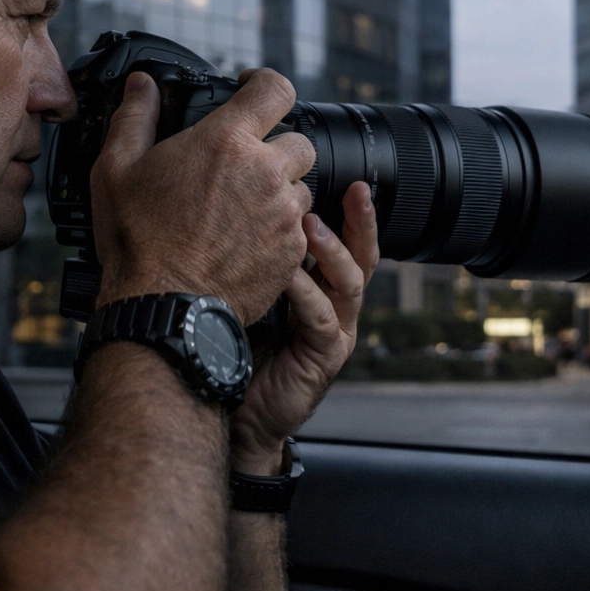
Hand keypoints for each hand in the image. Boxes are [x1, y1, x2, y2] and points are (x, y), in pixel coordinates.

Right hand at [89, 68, 315, 324]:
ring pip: (301, 188)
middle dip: (275, 147)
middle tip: (243, 165)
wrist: (164, 306)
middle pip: (298, 141)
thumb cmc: (138, 240)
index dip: (264, 84)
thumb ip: (135, 116)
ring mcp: (284, 214)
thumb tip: (143, 85)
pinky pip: (299, 229)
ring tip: (241, 209)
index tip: (250, 91)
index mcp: (227, 141)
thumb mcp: (116, 169)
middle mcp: (265, 172)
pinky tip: (245, 241)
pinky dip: (279, 231)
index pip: (275, 89)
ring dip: (279, 192)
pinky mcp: (292, 251)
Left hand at [230, 182, 378, 472]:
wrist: (228, 411)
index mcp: (318, 289)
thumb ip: (251, 259)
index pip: (345, 243)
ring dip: (331, 250)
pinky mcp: (323, 357)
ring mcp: (333, 333)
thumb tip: (233, 206)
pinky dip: (305, 292)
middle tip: (355, 190)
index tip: (347, 179)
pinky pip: (321, 317)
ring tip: (310, 224)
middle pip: (362, 257)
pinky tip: (287, 275)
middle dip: (360, 222)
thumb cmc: (231, 349)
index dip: (351, 212)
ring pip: (349, 283)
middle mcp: (333, 309)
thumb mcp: (243, 292)